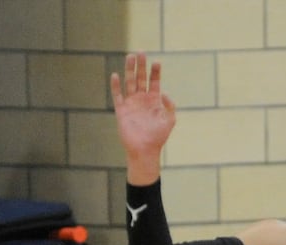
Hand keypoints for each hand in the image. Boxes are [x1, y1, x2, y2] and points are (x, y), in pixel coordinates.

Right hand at [110, 52, 175, 183]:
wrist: (145, 150)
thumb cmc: (158, 137)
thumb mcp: (169, 121)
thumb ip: (170, 107)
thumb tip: (165, 93)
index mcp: (154, 101)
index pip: (154, 82)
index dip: (155, 72)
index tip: (157, 62)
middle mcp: (142, 100)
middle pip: (140, 78)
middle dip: (141, 66)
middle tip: (141, 52)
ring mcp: (131, 104)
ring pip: (129, 82)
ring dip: (130, 70)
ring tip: (130, 56)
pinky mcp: (121, 110)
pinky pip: (117, 95)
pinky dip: (116, 86)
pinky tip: (116, 75)